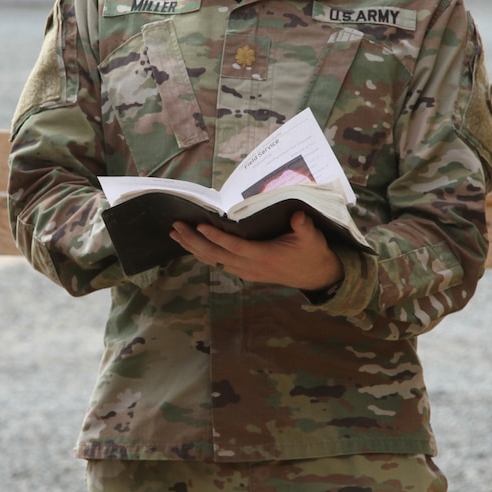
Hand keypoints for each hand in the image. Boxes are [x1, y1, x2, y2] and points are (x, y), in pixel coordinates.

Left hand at [170, 211, 344, 289]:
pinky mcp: (245, 272)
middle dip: (194, 241)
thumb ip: (304, 227)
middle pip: (216, 255)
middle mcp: (251, 267)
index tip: (200, 225)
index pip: (235, 247)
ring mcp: (246, 271)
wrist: (316, 275)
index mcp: (264, 256)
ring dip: (193, 248)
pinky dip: (203, 254)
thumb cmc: (311, 252)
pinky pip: (219, 264)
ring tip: (176, 234)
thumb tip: (298, 216)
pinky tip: (191, 246)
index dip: (217, 238)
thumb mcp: (312, 238)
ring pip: (214, 261)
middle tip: (177, 227)